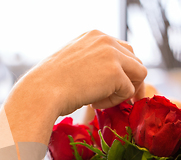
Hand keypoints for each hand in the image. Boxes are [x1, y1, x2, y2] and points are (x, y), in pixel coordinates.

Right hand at [14, 30, 146, 116]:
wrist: (42, 92)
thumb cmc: (50, 83)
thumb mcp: (73, 62)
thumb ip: (94, 62)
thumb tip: (110, 77)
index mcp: (95, 35)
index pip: (123, 50)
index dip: (121, 71)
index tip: (111, 87)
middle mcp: (106, 40)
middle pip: (135, 61)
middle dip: (129, 82)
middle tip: (115, 98)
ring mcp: (112, 54)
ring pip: (139, 74)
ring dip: (124, 91)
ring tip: (101, 100)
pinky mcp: (116, 73)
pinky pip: (128, 92)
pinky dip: (114, 102)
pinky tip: (94, 103)